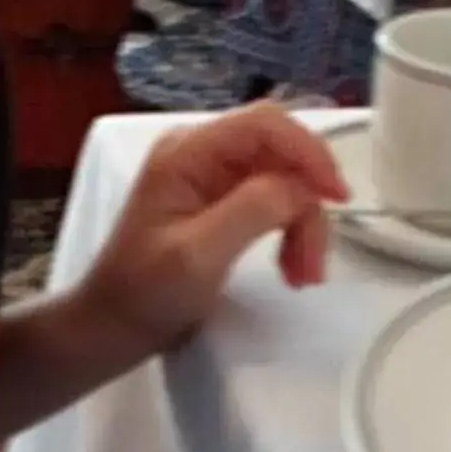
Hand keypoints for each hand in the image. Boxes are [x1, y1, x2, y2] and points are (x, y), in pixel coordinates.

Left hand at [83, 105, 348, 357]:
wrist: (114, 327)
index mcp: (188, 152)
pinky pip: (275, 203)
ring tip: (302, 276)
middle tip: (314, 261)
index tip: (337, 197)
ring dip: (303, 227)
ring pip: (285, 182)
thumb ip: (252, 210)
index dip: (309, 152)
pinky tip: (292, 269)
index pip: (264, 124)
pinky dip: (292, 234)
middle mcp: (203, 154)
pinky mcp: (224, 203)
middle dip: (307, 203)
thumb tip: (302, 186)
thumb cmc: (144, 293)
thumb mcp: (198, 254)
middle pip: (281, 154)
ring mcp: (213, 178)